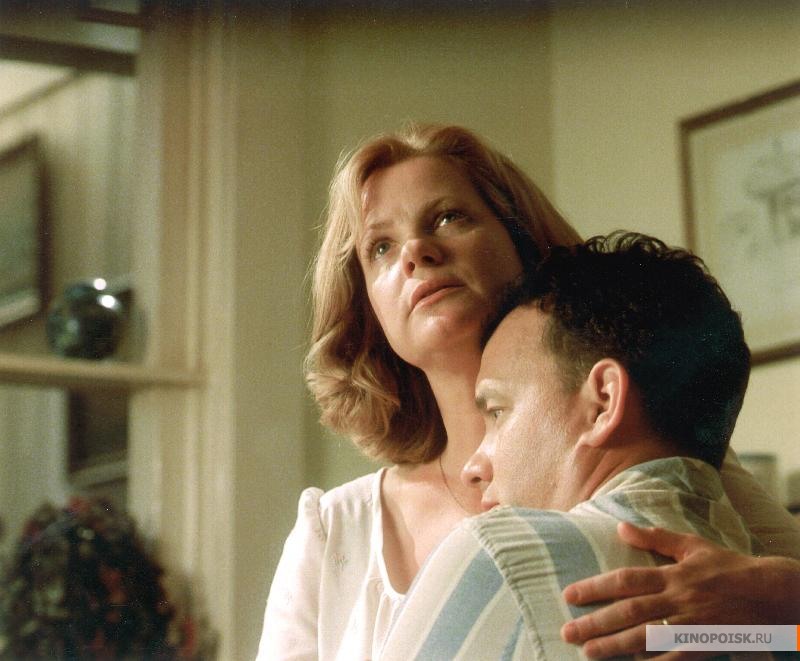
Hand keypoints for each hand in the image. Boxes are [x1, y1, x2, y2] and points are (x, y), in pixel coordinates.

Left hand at [559, 521, 799, 659]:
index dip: (595, 587)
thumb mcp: (692, 545)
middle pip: (630, 612)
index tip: (570, 595)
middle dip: (596, 622)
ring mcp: (691, 625)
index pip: (625, 580)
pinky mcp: (704, 647)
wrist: (771, 594)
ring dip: (614, 646)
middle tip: (568, 631)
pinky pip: (672, 659)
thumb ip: (655, 538)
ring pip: (646, 638)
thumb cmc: (728, 567)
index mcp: (672, 574)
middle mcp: (678, 600)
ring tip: (588, 652)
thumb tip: (620, 526)